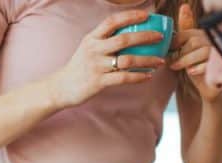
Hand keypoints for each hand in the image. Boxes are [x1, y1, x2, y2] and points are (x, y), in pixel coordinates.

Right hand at [48, 10, 164, 107]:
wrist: (61, 87)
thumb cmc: (79, 67)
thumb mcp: (88, 48)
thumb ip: (104, 40)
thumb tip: (129, 34)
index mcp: (92, 38)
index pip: (112, 21)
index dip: (130, 16)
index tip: (146, 14)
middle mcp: (94, 49)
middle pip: (124, 39)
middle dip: (145, 37)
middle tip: (160, 37)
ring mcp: (97, 66)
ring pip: (127, 60)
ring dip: (147, 60)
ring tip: (160, 61)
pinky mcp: (99, 82)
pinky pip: (123, 78)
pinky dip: (138, 77)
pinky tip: (148, 76)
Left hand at [170, 4, 221, 102]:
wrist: (206, 87)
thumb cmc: (193, 69)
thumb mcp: (183, 56)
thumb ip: (176, 47)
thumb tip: (162, 43)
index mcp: (202, 36)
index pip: (188, 33)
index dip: (175, 40)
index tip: (167, 50)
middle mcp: (212, 42)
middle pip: (195, 41)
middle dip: (180, 52)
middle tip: (170, 61)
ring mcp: (219, 53)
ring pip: (203, 51)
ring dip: (186, 59)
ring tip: (175, 66)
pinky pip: (210, 64)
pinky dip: (198, 67)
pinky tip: (190, 72)